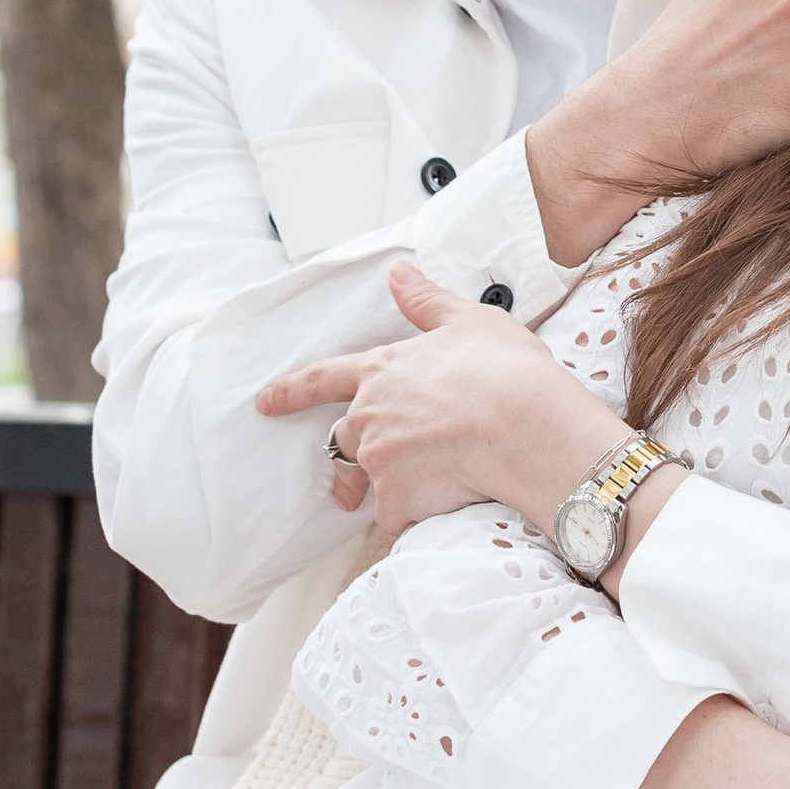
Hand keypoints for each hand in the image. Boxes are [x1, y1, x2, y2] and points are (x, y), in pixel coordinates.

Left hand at [255, 261, 632, 538]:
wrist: (524, 426)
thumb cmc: (503, 369)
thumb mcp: (468, 320)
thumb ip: (425, 301)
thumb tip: (398, 273)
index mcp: (380, 370)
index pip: (321, 380)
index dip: (290, 391)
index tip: (266, 402)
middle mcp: (368, 416)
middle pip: (346, 439)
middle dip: (361, 452)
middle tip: (397, 460)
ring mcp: (378, 461)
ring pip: (373, 480)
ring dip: (395, 482)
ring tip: (437, 478)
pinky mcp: (395, 499)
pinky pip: (397, 515)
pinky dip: (417, 512)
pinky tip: (450, 499)